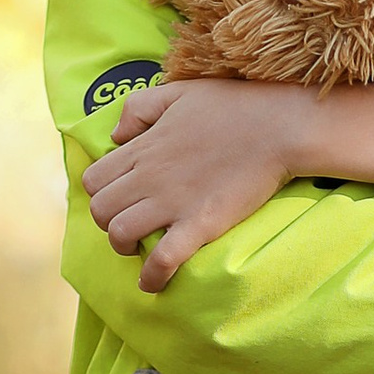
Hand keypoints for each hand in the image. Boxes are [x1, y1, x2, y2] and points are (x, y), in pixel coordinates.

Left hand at [85, 75, 373, 291]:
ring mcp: (174, 202)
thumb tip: (115, 137)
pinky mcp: (201, 224)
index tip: (120, 197)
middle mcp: (150, 176)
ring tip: (141, 249)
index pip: (93, 180)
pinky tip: (153, 283)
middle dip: (108, 222)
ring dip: (125, 247)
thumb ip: (138, 109)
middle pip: (100, 211)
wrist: (279, 126)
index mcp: (143, 147)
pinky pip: (162, 259)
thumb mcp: (177, 91)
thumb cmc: (234, 105)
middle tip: (131, 224)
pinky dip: (152, 276)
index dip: (102, 192)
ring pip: (120, 235)